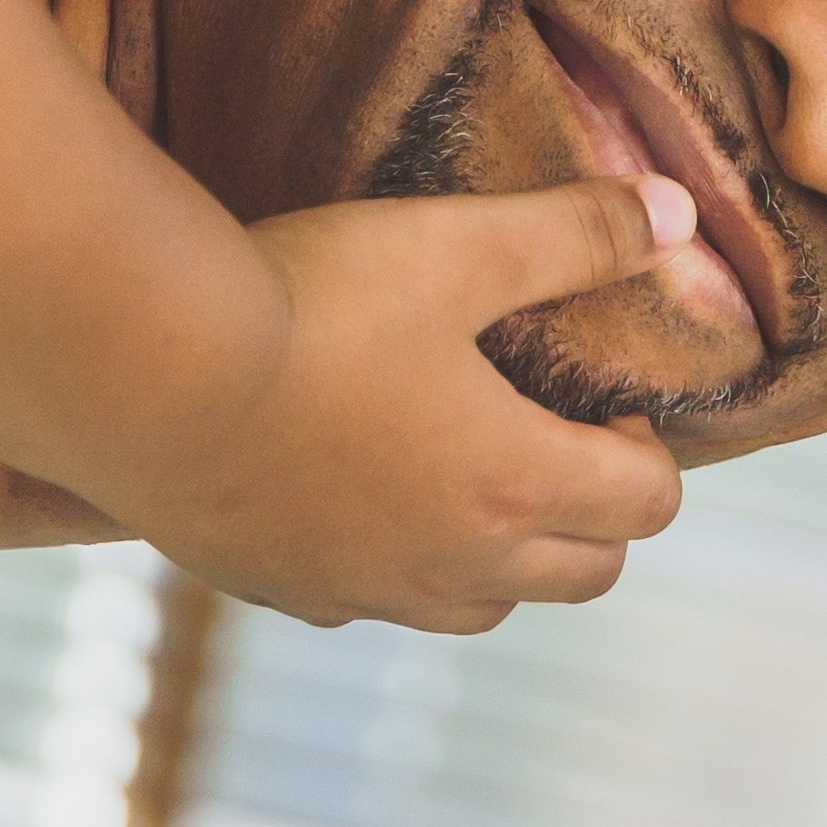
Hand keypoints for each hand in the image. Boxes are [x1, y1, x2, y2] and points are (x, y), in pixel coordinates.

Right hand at [119, 182, 692, 634]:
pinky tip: (347, 495)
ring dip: (502, 556)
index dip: (651, 450)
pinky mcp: (283, 593)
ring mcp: (366, 591)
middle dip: (594, 515)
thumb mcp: (456, 245)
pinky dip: (389, 567)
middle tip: (552, 436)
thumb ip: (576, 233)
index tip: (605, 399)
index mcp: (516, 483)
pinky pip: (368, 605)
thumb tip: (684, 217)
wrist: (143, 370)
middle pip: (584, 577)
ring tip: (460, 471)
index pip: (649, 505)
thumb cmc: (309, 301)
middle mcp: (456, 564)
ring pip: (481, 609)